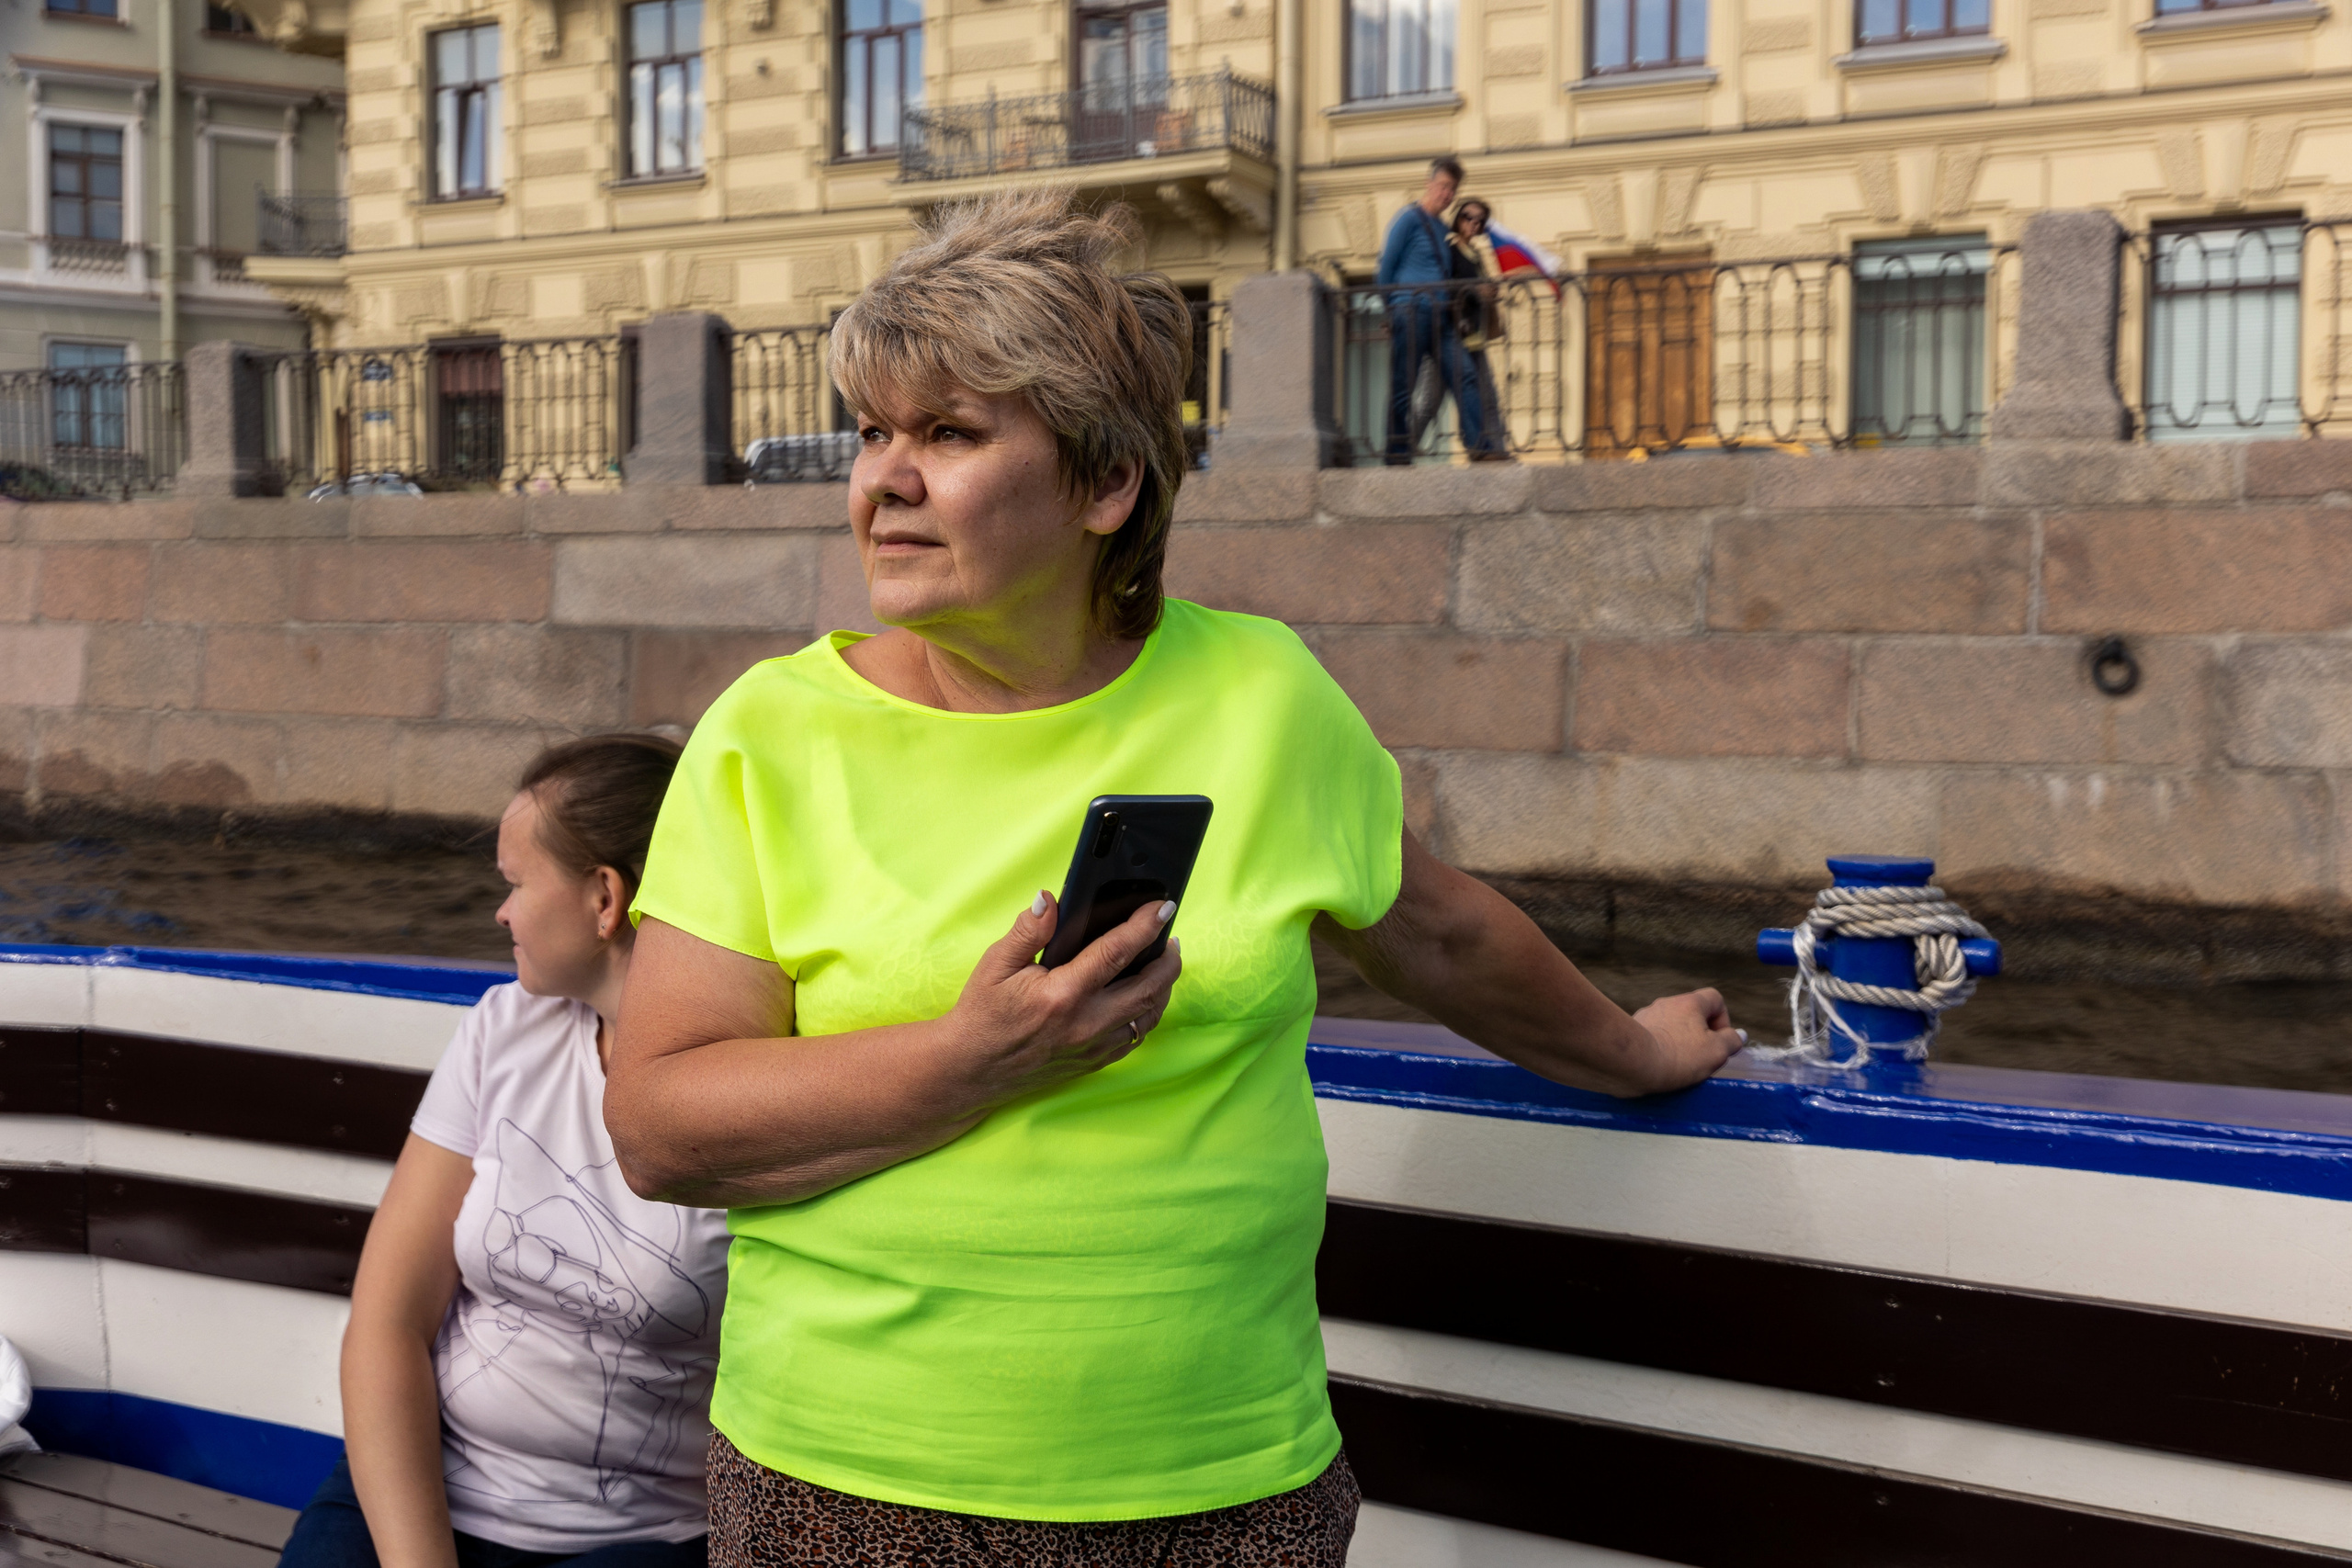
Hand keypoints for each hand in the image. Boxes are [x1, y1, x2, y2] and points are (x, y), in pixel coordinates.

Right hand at [938, 892, 1183, 1109]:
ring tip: (1164, 962)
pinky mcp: (1094, 1062)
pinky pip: (1135, 1037)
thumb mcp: (996, 964)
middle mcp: (1085, 1024)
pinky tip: (1144, 996)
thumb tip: (1050, 899)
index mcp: (1062, 994)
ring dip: (1163, 987)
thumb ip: (1029, 931)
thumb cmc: (982, 1014)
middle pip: (1148, 987)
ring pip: (1148, 1015)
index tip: (1162, 907)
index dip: (1144, 926)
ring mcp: (1093, 1047)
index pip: (1116, 952)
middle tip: (1171, 936)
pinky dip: (1147, 1012)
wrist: (971, 1069)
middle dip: (1168, 959)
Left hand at [1628, 988, 1743, 1092]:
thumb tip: (1738, 1036)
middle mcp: (1666, 1003)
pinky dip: (1659, 1048)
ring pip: (1671, 1026)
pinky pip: (1652, 1036)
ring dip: (1678, 1042)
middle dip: (1700, 1035)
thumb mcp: (1716, 1052)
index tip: (1720, 1041)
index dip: (1723, 1019)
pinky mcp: (1631, 1030)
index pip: (1715, 998)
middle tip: (1700, 1058)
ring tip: (1678, 1065)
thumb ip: (1731, 1042)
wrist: (1632, 1063)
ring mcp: (1646, 1015)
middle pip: (1692, 1014)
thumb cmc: (1678, 1056)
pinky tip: (1658, 1066)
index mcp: (1689, 1003)